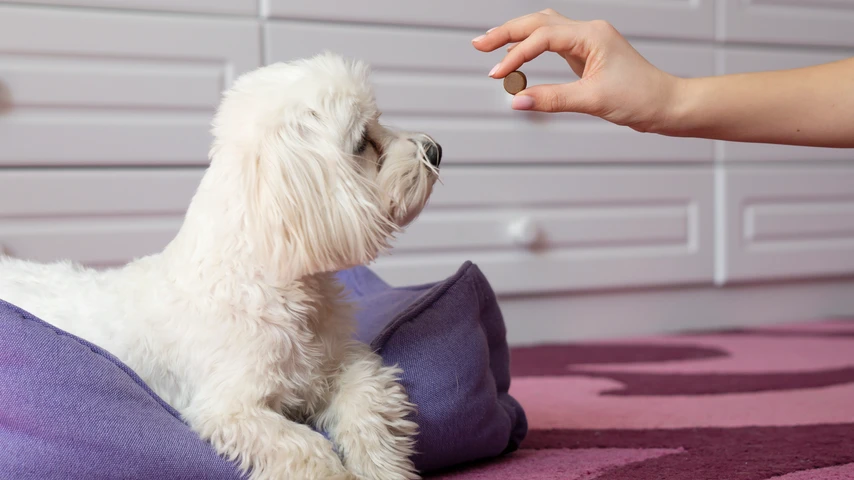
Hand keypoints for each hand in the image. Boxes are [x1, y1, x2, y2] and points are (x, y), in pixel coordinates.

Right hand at [472, 9, 681, 132]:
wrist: (666, 104)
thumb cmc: (642, 97)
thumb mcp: (592, 100)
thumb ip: (552, 99)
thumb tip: (519, 101)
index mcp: (591, 35)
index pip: (542, 38)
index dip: (516, 55)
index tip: (498, 74)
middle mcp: (589, 32)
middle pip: (538, 22)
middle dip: (507, 33)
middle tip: (480, 45)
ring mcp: (589, 41)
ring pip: (545, 28)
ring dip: (518, 35)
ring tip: (492, 45)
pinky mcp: (588, 54)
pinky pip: (553, 42)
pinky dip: (532, 46)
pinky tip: (520, 54)